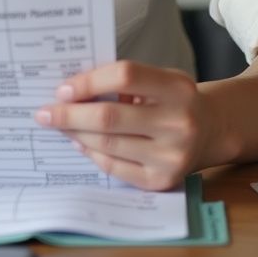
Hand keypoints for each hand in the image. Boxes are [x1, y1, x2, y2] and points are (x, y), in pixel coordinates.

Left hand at [34, 61, 208, 190]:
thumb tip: (72, 90)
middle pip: (110, 117)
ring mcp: (172, 156)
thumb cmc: (174, 98)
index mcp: (177, 88)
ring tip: (59, 125)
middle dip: (69, 114)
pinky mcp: (162, 181)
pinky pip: (116, 167)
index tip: (62, 88)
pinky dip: (92, 154)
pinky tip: (80, 142)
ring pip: (108, 144)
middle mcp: (179, 123)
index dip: (89, 81)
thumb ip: (123, 80)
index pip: (124, 76)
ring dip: (76, 134)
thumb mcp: (160, 78)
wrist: (212, 130)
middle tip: (45, 112)